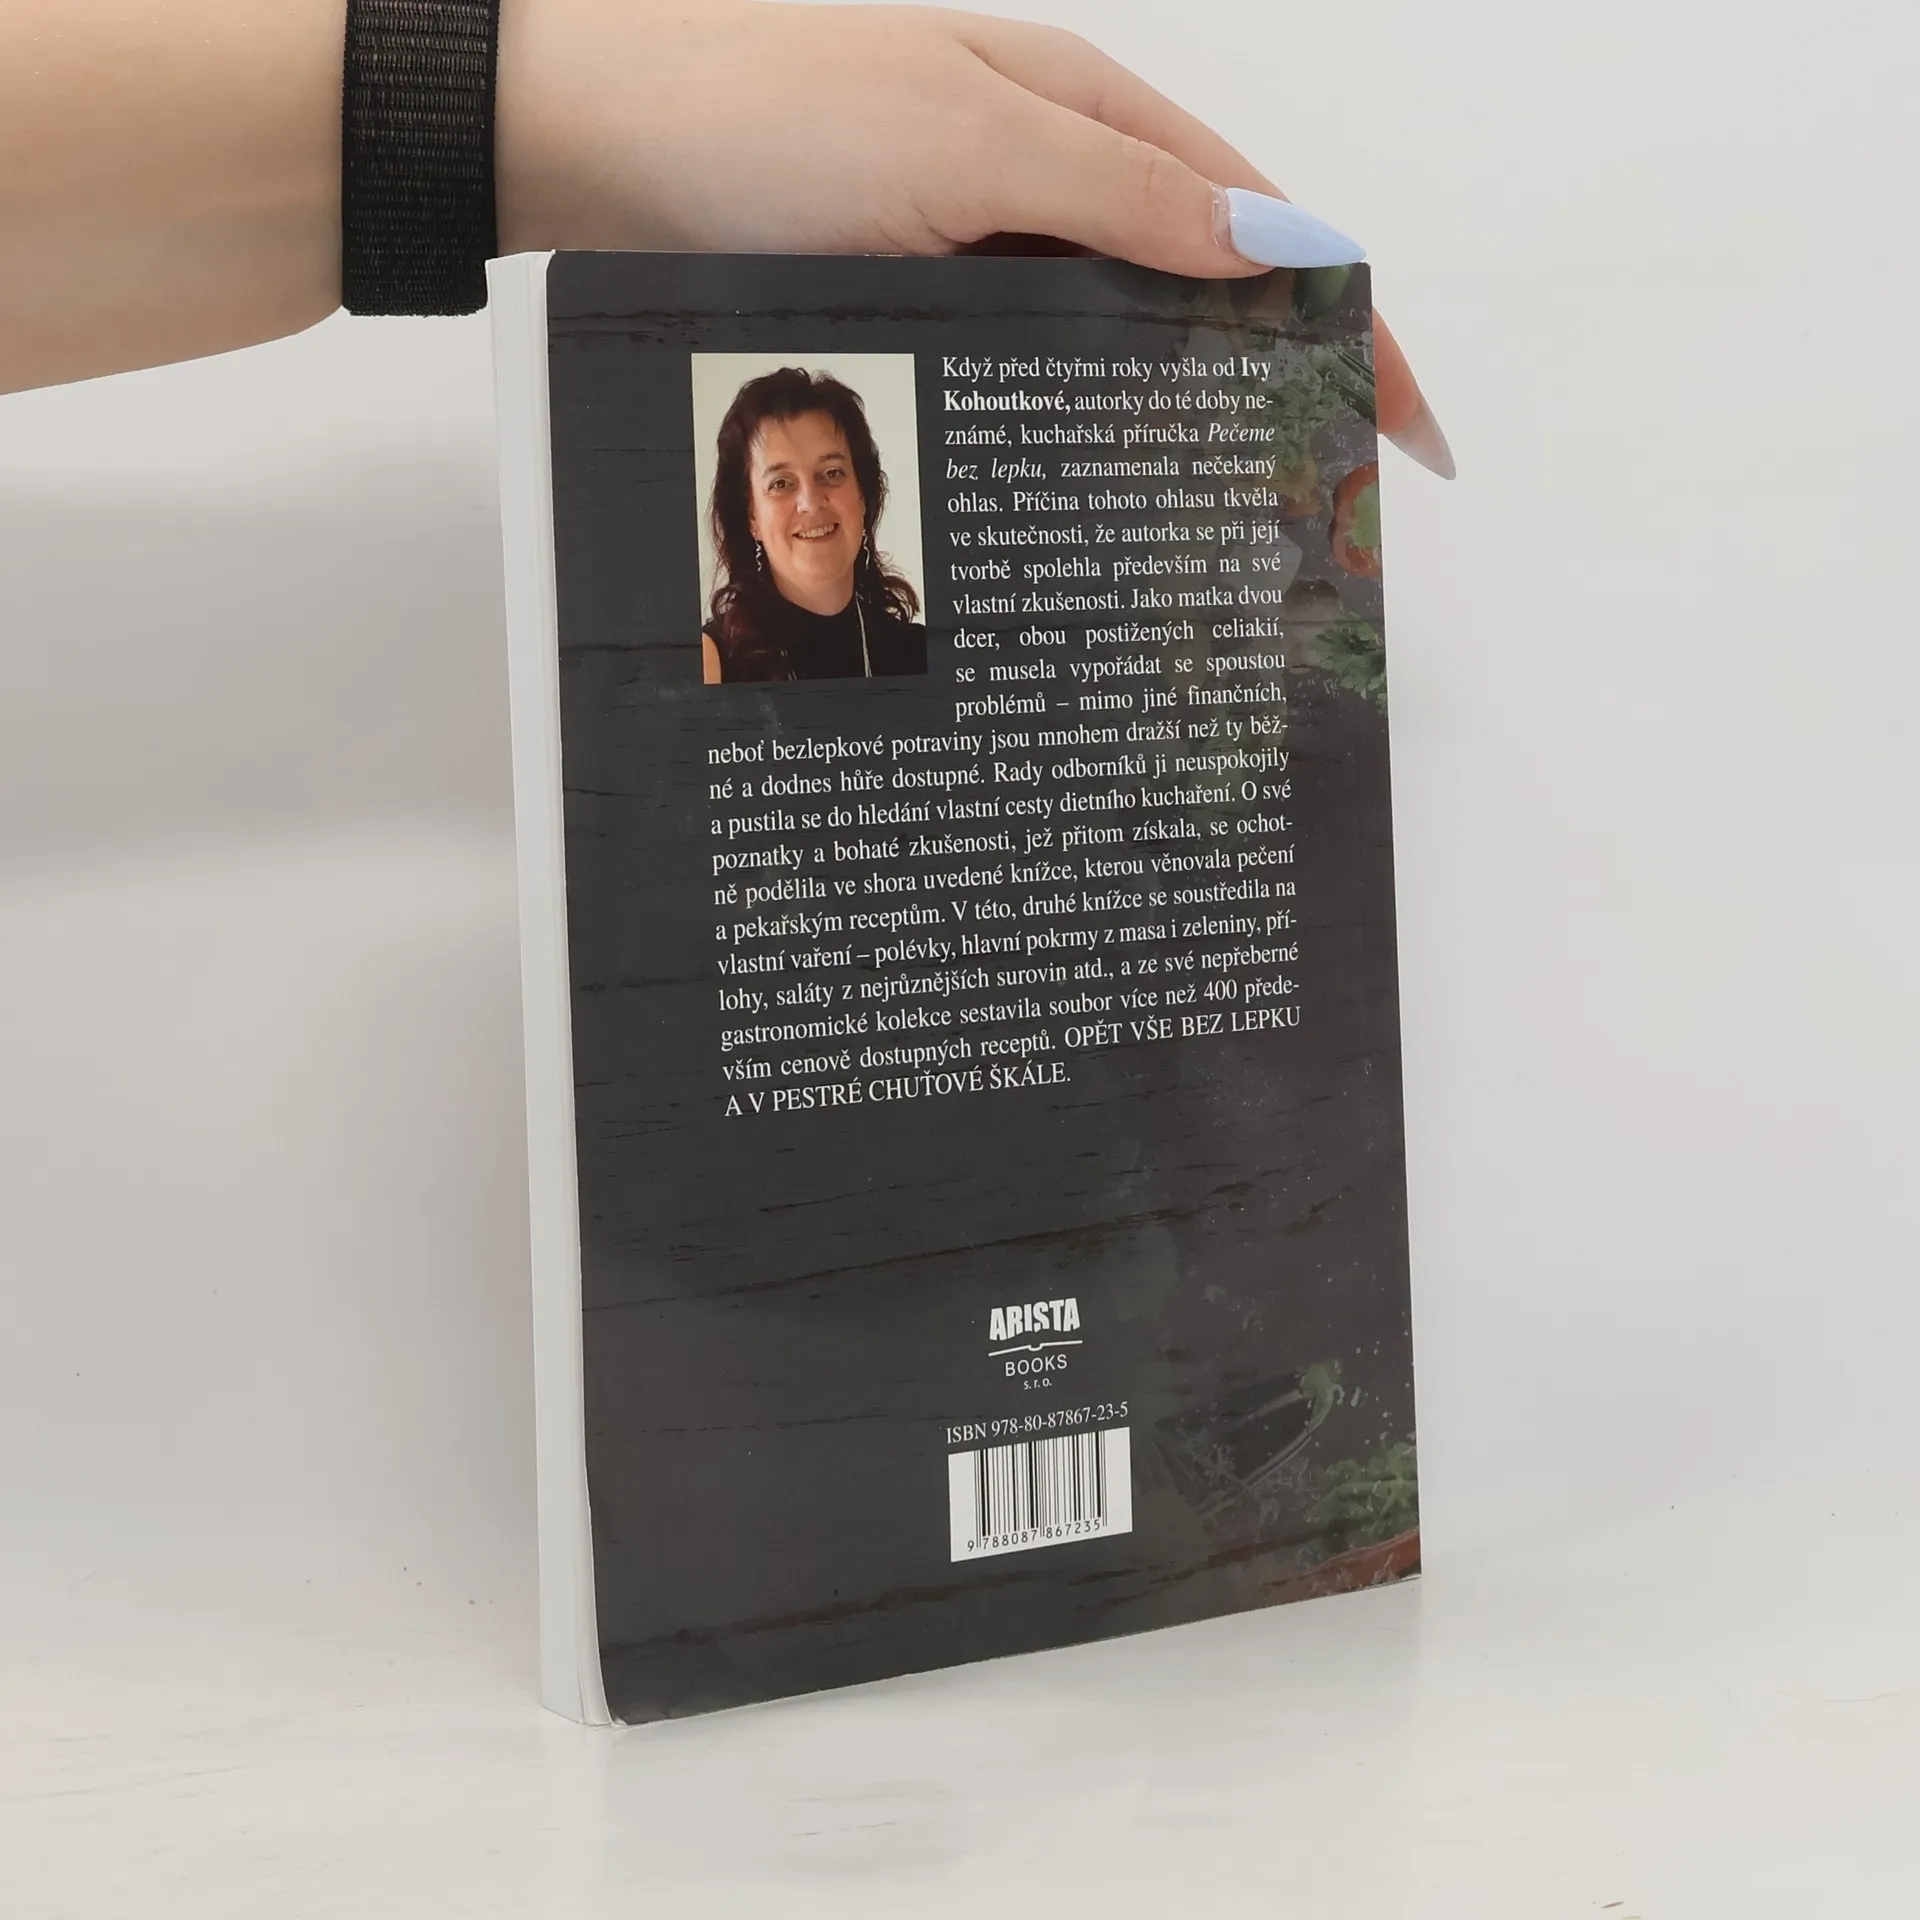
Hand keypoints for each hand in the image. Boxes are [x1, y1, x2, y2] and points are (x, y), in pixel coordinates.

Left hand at [499, 2, 1450, 473]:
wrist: (578, 138)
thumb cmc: (755, 112)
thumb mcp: (961, 141)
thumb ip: (1118, 199)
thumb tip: (1280, 252)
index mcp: (1084, 112)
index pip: (1259, 225)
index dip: (1349, 322)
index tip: (1404, 429)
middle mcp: (1043, 177)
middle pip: (1200, 291)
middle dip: (1273, 386)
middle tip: (1315, 506)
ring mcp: (978, 245)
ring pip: (1112, 344)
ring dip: (1171, 421)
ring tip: (1222, 522)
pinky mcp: (915, 303)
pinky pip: (1025, 371)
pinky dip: (1071, 427)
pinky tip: (1089, 488)